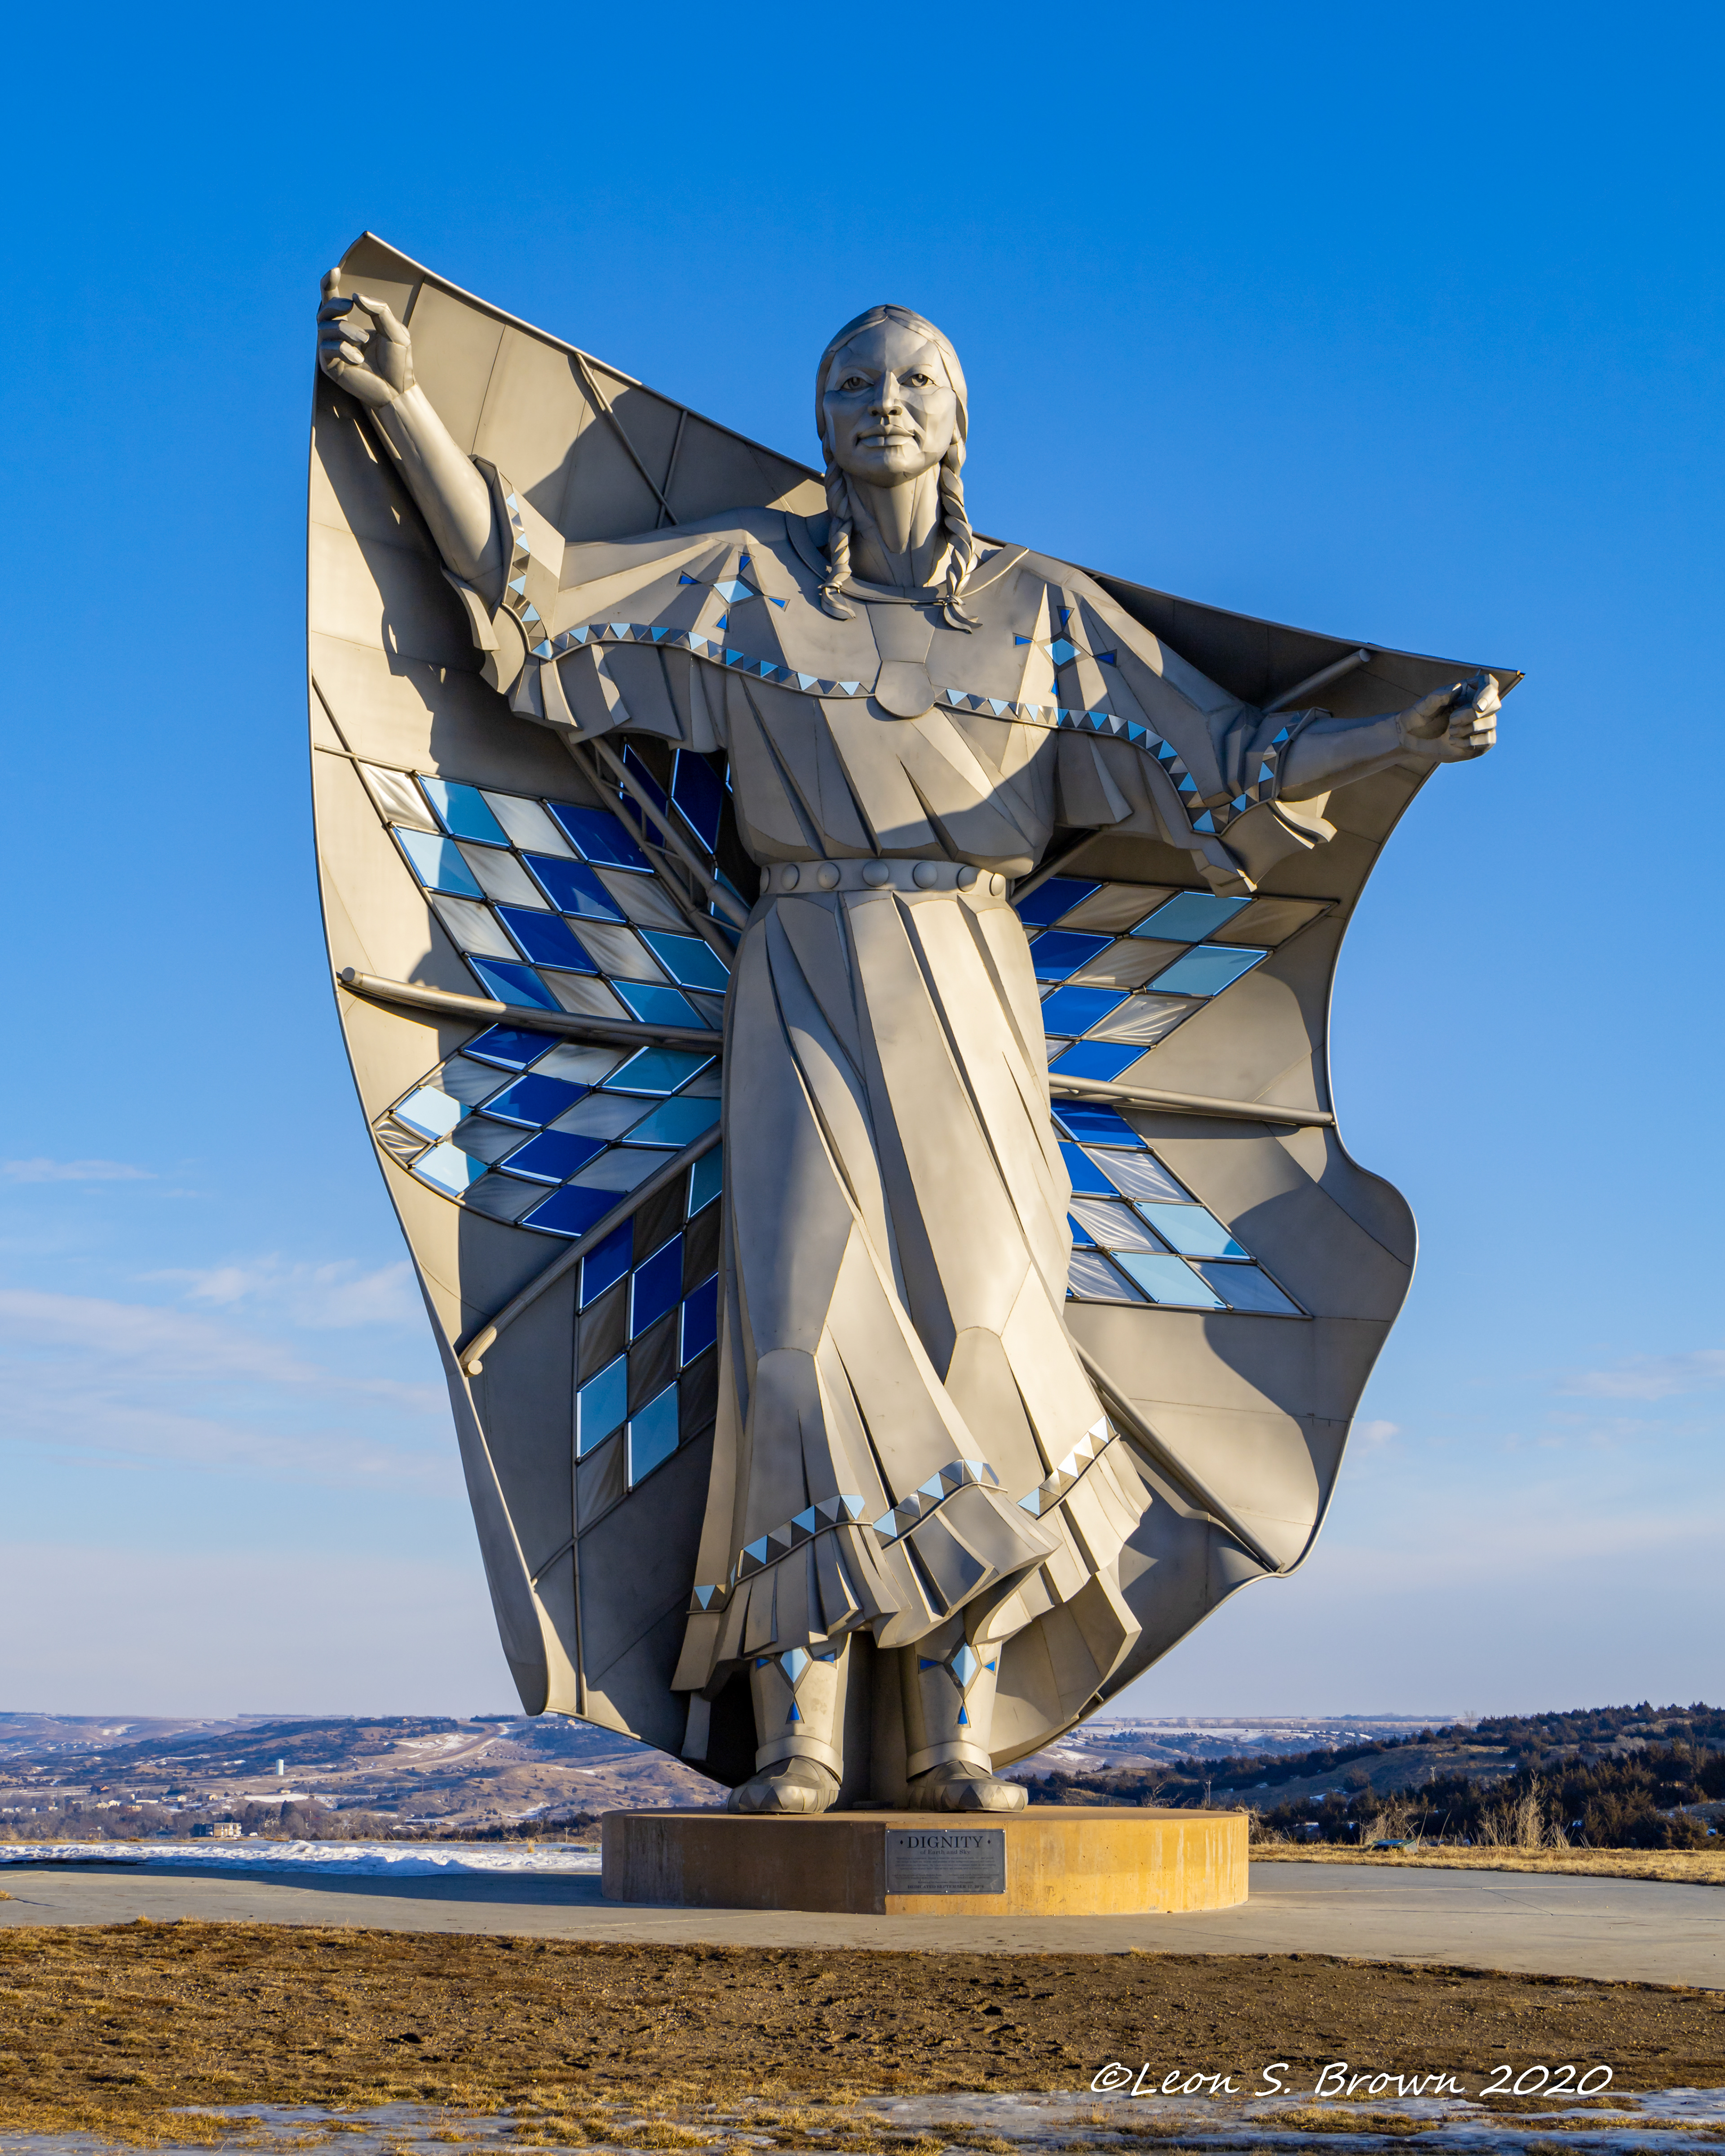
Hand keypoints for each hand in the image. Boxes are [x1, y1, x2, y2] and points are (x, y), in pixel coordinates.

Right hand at [317, 268, 414, 410]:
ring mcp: (332, 350)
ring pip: (325, 328)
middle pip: (324, 311)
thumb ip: (380, 311)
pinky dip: (343, 350)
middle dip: (334, 304)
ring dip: (345, 330)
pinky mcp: (329, 366)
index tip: (334, 270)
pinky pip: (326, 348)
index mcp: (351, 324)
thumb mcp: (395, 331)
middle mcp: (338, 336)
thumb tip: (358, 296)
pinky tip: (358, 359)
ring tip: (363, 341)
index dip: (329, 284)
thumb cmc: (397, 362)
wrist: (398, 391)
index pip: (333, 300)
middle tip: (350, 305)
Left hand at [1395, 672, 1499, 761]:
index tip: (1477, 706)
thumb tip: (1458, 687)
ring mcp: (1481, 724)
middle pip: (1494, 705)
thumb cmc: (1418, 717)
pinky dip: (1471, 742)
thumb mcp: (1423, 706)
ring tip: (1449, 732)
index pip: (1489, 685)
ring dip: (1468, 729)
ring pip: (1490, 723)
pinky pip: (1488, 741)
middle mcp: (1478, 705)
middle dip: (1473, 715)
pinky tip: (1452, 742)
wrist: (1413, 739)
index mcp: (1467, 691)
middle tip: (1452, 721)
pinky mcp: (1481, 742)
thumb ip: (1438, 696)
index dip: (1488, 693)